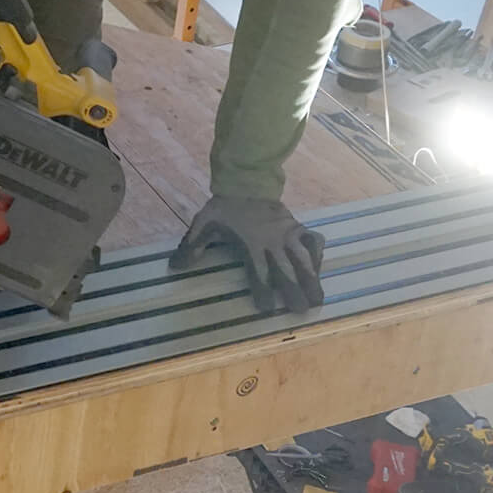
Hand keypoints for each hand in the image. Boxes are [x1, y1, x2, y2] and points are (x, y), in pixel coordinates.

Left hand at [171, 195, 326, 312]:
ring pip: (303, 258)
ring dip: (312, 278)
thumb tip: (174, 267)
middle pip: (285, 268)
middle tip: (302, 310)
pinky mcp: (298, 227)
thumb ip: (191, 246)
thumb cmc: (224, 208)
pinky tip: (318, 269)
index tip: (267, 308)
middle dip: (294, 290)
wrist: (246, 182)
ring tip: (318, 299)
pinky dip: (317, 255)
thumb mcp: (203, 224)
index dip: (262, 289)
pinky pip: (313, 241)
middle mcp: (272, 241)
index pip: (258, 270)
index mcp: (250, 243)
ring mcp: (288, 234)